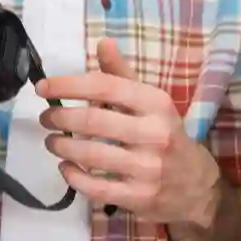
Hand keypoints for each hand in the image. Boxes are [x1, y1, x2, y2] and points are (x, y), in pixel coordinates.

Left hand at [35, 39, 219, 226]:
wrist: (197, 186)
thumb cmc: (167, 136)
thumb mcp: (152, 103)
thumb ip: (123, 75)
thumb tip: (102, 43)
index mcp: (156, 104)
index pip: (105, 86)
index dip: (69, 85)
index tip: (43, 87)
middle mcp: (154, 134)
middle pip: (93, 120)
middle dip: (60, 117)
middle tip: (45, 118)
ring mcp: (147, 168)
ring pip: (91, 155)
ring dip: (62, 146)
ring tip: (52, 141)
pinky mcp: (139, 197)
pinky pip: (96, 187)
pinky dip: (74, 176)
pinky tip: (65, 168)